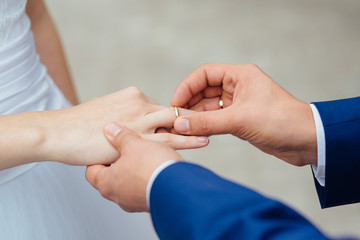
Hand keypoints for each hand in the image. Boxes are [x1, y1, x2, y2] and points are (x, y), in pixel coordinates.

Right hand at [43, 87, 207, 165]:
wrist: (58, 132)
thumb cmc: (78, 125)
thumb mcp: (106, 113)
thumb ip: (125, 117)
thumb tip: (132, 127)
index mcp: (133, 95)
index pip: (160, 107)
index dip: (175, 117)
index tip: (188, 122)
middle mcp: (139, 102)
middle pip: (173, 111)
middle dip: (191, 119)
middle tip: (210, 123)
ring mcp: (139, 119)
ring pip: (175, 123)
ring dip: (194, 128)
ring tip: (212, 133)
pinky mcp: (135, 137)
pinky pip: (167, 139)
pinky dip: (186, 140)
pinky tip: (201, 141)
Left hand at [86, 123, 181, 211]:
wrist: (181, 187)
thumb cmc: (153, 168)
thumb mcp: (134, 145)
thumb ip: (121, 137)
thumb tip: (111, 129)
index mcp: (108, 184)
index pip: (91, 172)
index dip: (97, 158)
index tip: (104, 149)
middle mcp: (119, 197)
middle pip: (112, 177)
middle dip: (120, 161)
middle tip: (126, 149)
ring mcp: (136, 202)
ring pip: (130, 182)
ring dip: (137, 169)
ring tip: (146, 154)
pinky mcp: (153, 202)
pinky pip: (146, 187)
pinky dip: (149, 175)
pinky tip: (158, 164)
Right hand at [171, 64, 316, 165]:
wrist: (306, 141)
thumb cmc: (280, 121)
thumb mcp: (239, 120)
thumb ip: (207, 122)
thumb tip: (179, 123)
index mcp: (240, 75)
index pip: (204, 74)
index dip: (187, 87)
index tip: (175, 103)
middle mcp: (238, 86)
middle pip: (204, 90)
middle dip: (189, 104)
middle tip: (175, 119)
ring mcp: (239, 103)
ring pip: (209, 106)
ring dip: (196, 116)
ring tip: (181, 128)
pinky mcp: (240, 119)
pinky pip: (216, 119)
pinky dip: (205, 125)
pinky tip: (194, 132)